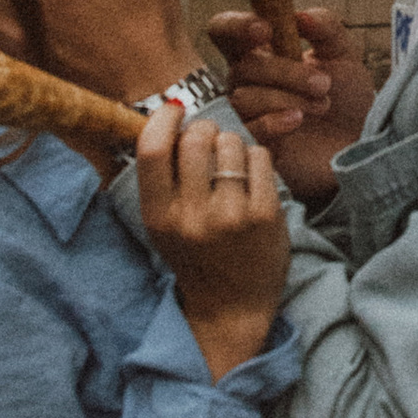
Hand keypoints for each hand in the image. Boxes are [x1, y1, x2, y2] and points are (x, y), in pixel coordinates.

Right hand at [135, 107, 290, 381]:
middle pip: (196, 139)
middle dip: (204, 130)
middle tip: (209, 141)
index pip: (153, 150)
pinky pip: (260, 157)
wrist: (231, 306)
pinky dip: (256, 159)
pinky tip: (252, 179)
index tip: (174, 110)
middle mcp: (191, 216)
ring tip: (231, 167)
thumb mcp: (163, 225)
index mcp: (158, 216)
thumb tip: (171, 114)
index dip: (163, 119)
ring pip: (231, 143)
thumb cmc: (196, 255)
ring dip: (232, 144)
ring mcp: (230, 215)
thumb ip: (162, 178)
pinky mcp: (264, 215)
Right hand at [214, 4, 375, 209]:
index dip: (235, 25)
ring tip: (322, 105)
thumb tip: (300, 14)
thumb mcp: (344, 55)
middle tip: (324, 83)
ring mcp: (246, 114)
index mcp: (260, 52)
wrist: (362, 143)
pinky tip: (298, 121)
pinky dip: (273, 122)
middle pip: (241, 66)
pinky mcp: (254, 144)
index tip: (265, 29)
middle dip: (284, 71)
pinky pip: (247, 129)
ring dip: (288, 98)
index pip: (224, 30)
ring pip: (244, 98)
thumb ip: (326, 27)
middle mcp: (245, 82)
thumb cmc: (347, 96)